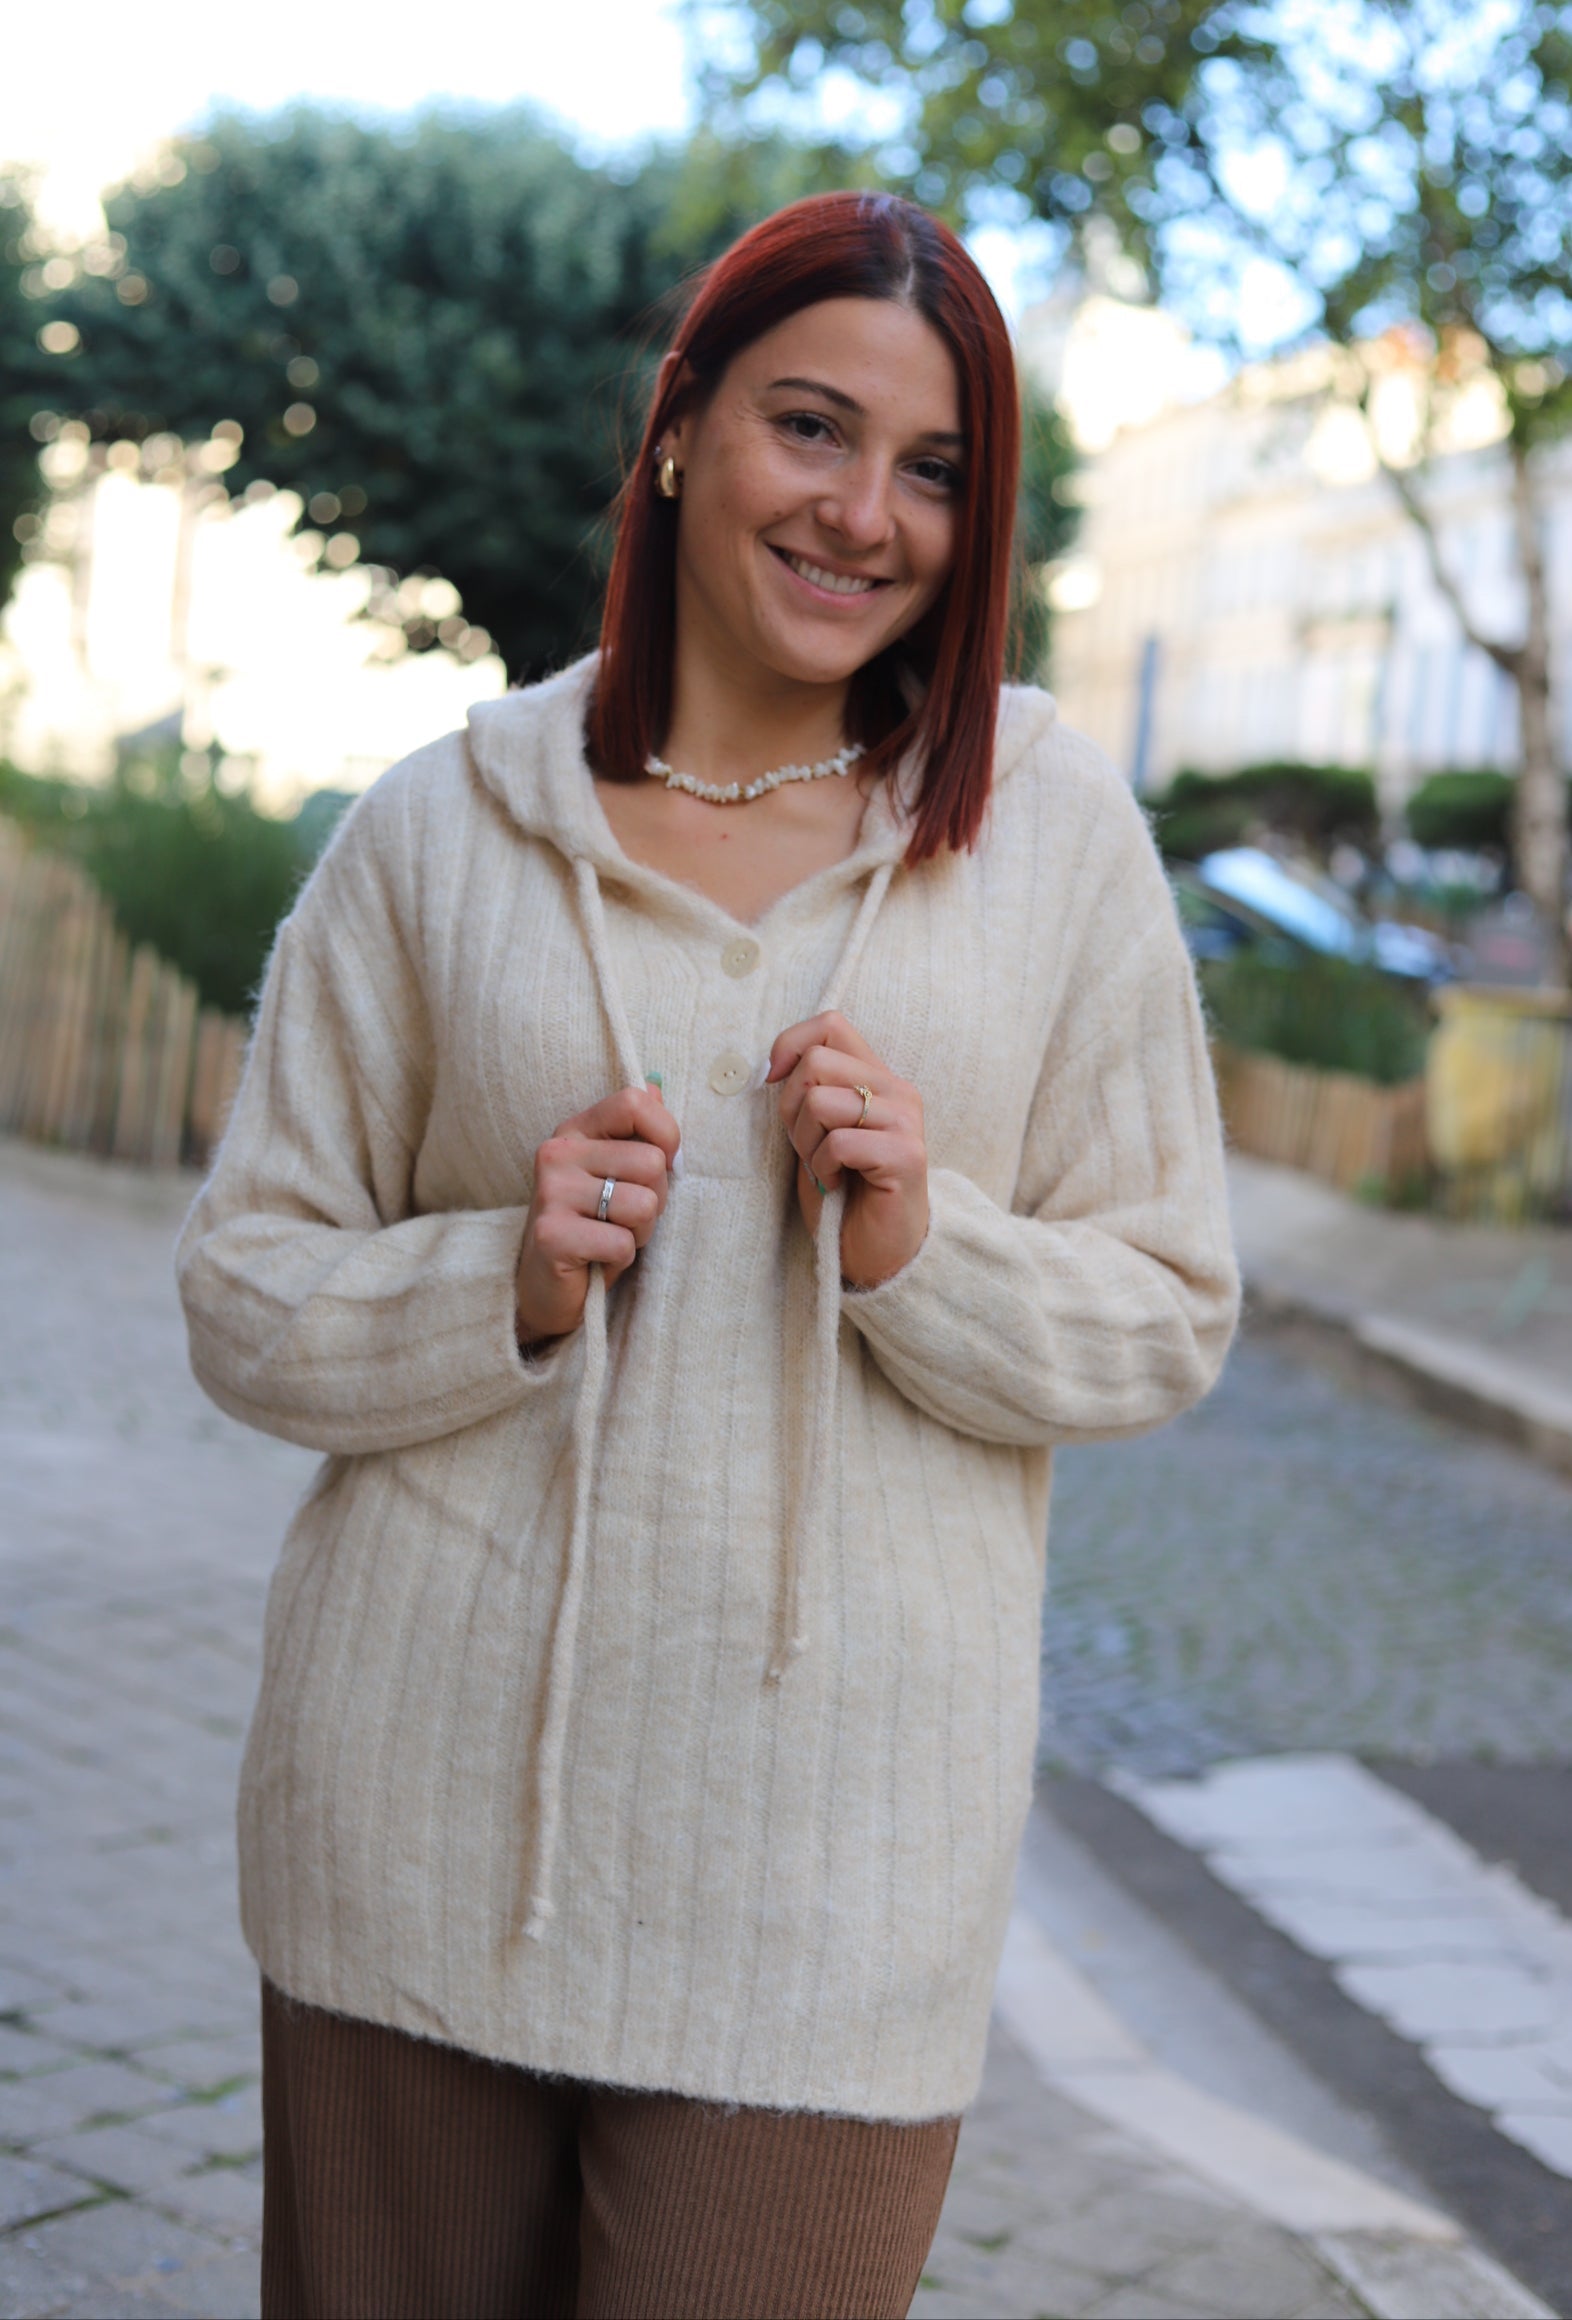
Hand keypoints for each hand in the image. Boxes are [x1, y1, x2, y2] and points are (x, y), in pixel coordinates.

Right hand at [515, 1084, 679, 1345]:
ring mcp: (550, 1193)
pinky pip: (622, 1242)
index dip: (667, 1135)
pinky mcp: (552, 1235)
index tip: (662, 1166)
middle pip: (651, 1161)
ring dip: (640, 1232)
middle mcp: (556, 1153)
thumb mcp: (616, 1173)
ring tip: (610, 1237)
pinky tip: (596, 1259)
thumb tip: (655, 1087)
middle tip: (624, 1219)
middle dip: (655, 1199)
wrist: (549, 1288)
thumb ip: (636, 1131)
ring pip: (644, 1204)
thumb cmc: (593, 1226)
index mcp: (574, 1131)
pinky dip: (621, 1258)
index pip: (634, 1102)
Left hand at [766, 1012, 927, 1289]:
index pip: (830, 1025)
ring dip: (806, 1143)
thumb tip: (773, 1066)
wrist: (878, 1251)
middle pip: (816, 1062)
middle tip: (807, 1147)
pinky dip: (822, 1167)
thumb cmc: (843, 1190)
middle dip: (791, 1109)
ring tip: (823, 1167)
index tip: (775, 1083)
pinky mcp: (906, 1156)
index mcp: (876, 1077)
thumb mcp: (815, 1130)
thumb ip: (807, 1091)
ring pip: (822, 1101)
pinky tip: (835, 1183)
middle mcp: (897, 1091)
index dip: (790, 1045)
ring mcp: (906, 1122)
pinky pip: (839, 1142)